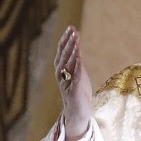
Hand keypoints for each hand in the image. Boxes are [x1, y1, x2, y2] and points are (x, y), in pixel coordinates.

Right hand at [55, 25, 92, 140]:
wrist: (78, 113)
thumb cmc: (78, 91)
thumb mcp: (78, 72)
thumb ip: (76, 59)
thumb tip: (77, 43)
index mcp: (61, 69)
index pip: (62, 51)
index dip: (66, 39)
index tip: (71, 27)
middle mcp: (61, 75)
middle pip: (64, 56)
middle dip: (69, 43)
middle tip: (74, 31)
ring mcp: (66, 83)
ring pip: (67, 65)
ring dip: (72, 53)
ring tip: (76, 42)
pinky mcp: (74, 91)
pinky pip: (74, 77)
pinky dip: (76, 67)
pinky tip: (79, 58)